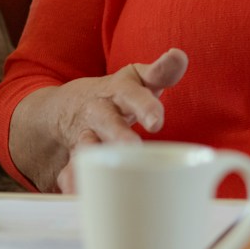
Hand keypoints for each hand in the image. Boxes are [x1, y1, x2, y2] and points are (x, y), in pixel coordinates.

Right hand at [8, 48, 188, 192]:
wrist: (71, 107)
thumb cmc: (120, 95)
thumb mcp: (138, 78)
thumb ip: (162, 71)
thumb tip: (179, 55)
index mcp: (120, 91)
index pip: (134, 93)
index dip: (145, 106)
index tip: (156, 122)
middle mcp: (101, 111)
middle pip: (108, 122)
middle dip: (119, 135)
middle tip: (132, 147)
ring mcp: (85, 133)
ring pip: (87, 146)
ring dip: (94, 157)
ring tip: (105, 172)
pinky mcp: (75, 155)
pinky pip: (70, 169)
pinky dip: (73, 181)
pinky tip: (76, 193)